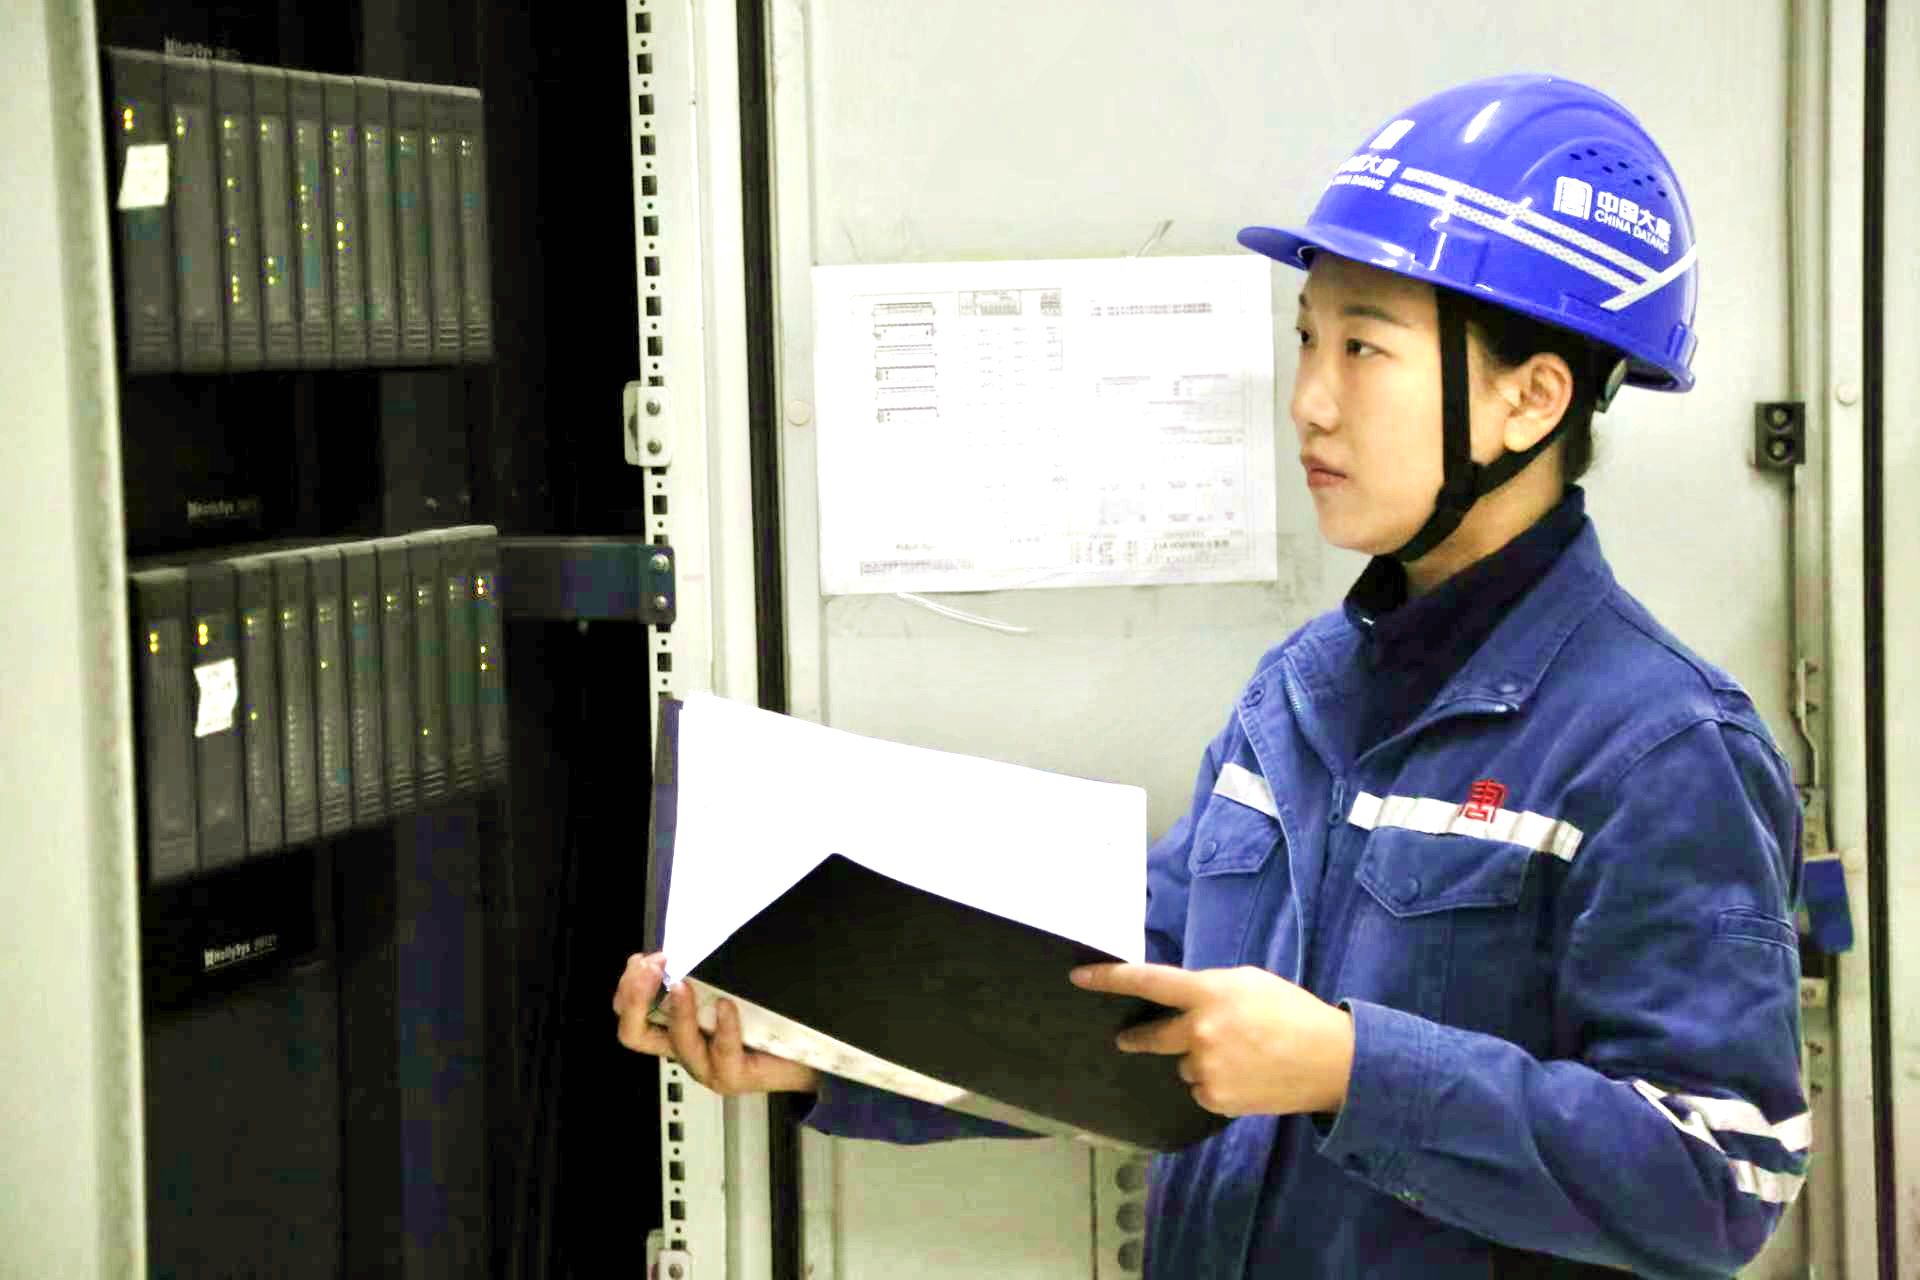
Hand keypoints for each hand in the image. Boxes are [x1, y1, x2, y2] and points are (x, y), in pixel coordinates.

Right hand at [613, 953, 819, 1095]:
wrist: (804, 1056)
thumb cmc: (762, 1019)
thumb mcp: (725, 988)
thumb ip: (701, 974)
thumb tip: (686, 942)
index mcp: (673, 1028)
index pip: (629, 1013)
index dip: (629, 986)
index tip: (645, 958)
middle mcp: (683, 1048)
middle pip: (633, 1034)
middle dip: (635, 997)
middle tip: (651, 967)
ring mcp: (706, 1066)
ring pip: (677, 1042)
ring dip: (677, 1010)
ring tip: (683, 983)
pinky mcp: (733, 1076)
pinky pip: (721, 1052)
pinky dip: (723, 1025)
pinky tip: (727, 1005)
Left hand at [1070, 963, 1353, 1116]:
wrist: (1330, 1061)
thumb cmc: (1291, 1011)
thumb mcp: (1248, 982)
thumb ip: (1209, 989)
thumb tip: (1181, 1000)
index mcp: (1207, 993)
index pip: (1148, 982)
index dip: (1109, 979)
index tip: (1078, 978)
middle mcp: (1199, 1031)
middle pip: (1150, 1036)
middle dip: (1139, 1037)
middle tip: (1129, 1038)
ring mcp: (1205, 1068)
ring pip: (1183, 1064)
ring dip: (1199, 1060)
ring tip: (1240, 1056)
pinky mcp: (1215, 1098)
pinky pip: (1200, 1089)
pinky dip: (1215, 1083)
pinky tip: (1244, 1076)